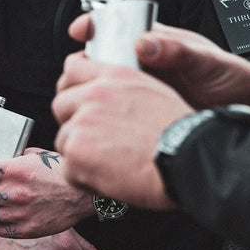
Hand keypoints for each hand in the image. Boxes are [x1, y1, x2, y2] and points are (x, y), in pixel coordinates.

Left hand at [0, 147, 93, 238]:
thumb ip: (18, 158)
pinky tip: (6, 218)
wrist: (86, 194)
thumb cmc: (63, 172)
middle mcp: (13, 191)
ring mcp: (19, 212)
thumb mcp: (39, 155)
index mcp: (14, 169)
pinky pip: (0, 230)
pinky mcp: (26, 229)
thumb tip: (4, 159)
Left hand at [52, 60, 190, 207]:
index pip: (72, 70)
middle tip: (97, 142)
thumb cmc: (181, 133)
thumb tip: (106, 99)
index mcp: (114, 76)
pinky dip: (84, 179)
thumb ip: (123, 90)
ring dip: (80, 155)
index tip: (78, 103)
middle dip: (73, 124)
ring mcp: (83, 123)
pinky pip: (68, 169)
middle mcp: (95, 94)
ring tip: (111, 164)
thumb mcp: (154, 92)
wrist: (189, 159)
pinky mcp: (77, 152)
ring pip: (63, 140)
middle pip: (60, 105)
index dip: (73, 89)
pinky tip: (110, 178)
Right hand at [69, 16, 249, 116]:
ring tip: (85, 102)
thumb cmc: (237, 82)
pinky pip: (120, 110)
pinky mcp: (146, 112)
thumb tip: (144, 43)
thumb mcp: (209, 63)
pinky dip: (108, 116)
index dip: (95, 26)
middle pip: (104, 58)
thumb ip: (179, 53)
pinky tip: (103, 124)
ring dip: (93, 93)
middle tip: (75, 76)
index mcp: (160, 43)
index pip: (118, 27)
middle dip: (85, 65)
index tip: (80, 30)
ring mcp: (146, 88)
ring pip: (107, 86)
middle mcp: (148, 63)